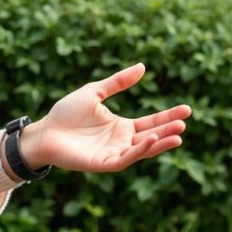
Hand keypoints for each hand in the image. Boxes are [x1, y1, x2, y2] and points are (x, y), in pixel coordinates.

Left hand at [21, 63, 190, 172]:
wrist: (44, 131)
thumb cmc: (66, 113)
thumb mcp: (95, 92)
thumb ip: (118, 82)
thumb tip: (143, 67)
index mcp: (122, 127)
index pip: (152, 122)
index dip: (168, 116)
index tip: (187, 109)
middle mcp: (122, 142)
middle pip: (152, 136)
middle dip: (169, 130)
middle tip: (185, 122)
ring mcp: (114, 153)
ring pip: (143, 150)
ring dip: (160, 143)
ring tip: (178, 135)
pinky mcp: (104, 164)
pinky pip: (126, 158)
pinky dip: (140, 150)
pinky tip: (150, 139)